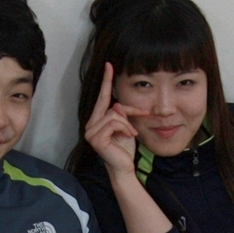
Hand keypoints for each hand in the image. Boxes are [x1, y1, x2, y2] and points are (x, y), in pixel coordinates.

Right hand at [83, 62, 147, 178]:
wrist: (124, 167)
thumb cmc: (125, 148)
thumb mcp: (126, 126)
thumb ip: (121, 114)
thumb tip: (117, 105)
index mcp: (97, 120)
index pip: (102, 97)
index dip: (106, 81)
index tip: (109, 65)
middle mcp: (90, 124)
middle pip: (110, 105)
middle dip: (128, 111)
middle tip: (142, 114)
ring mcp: (91, 131)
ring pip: (114, 114)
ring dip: (127, 124)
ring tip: (131, 134)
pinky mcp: (95, 138)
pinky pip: (114, 122)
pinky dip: (125, 128)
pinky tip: (129, 136)